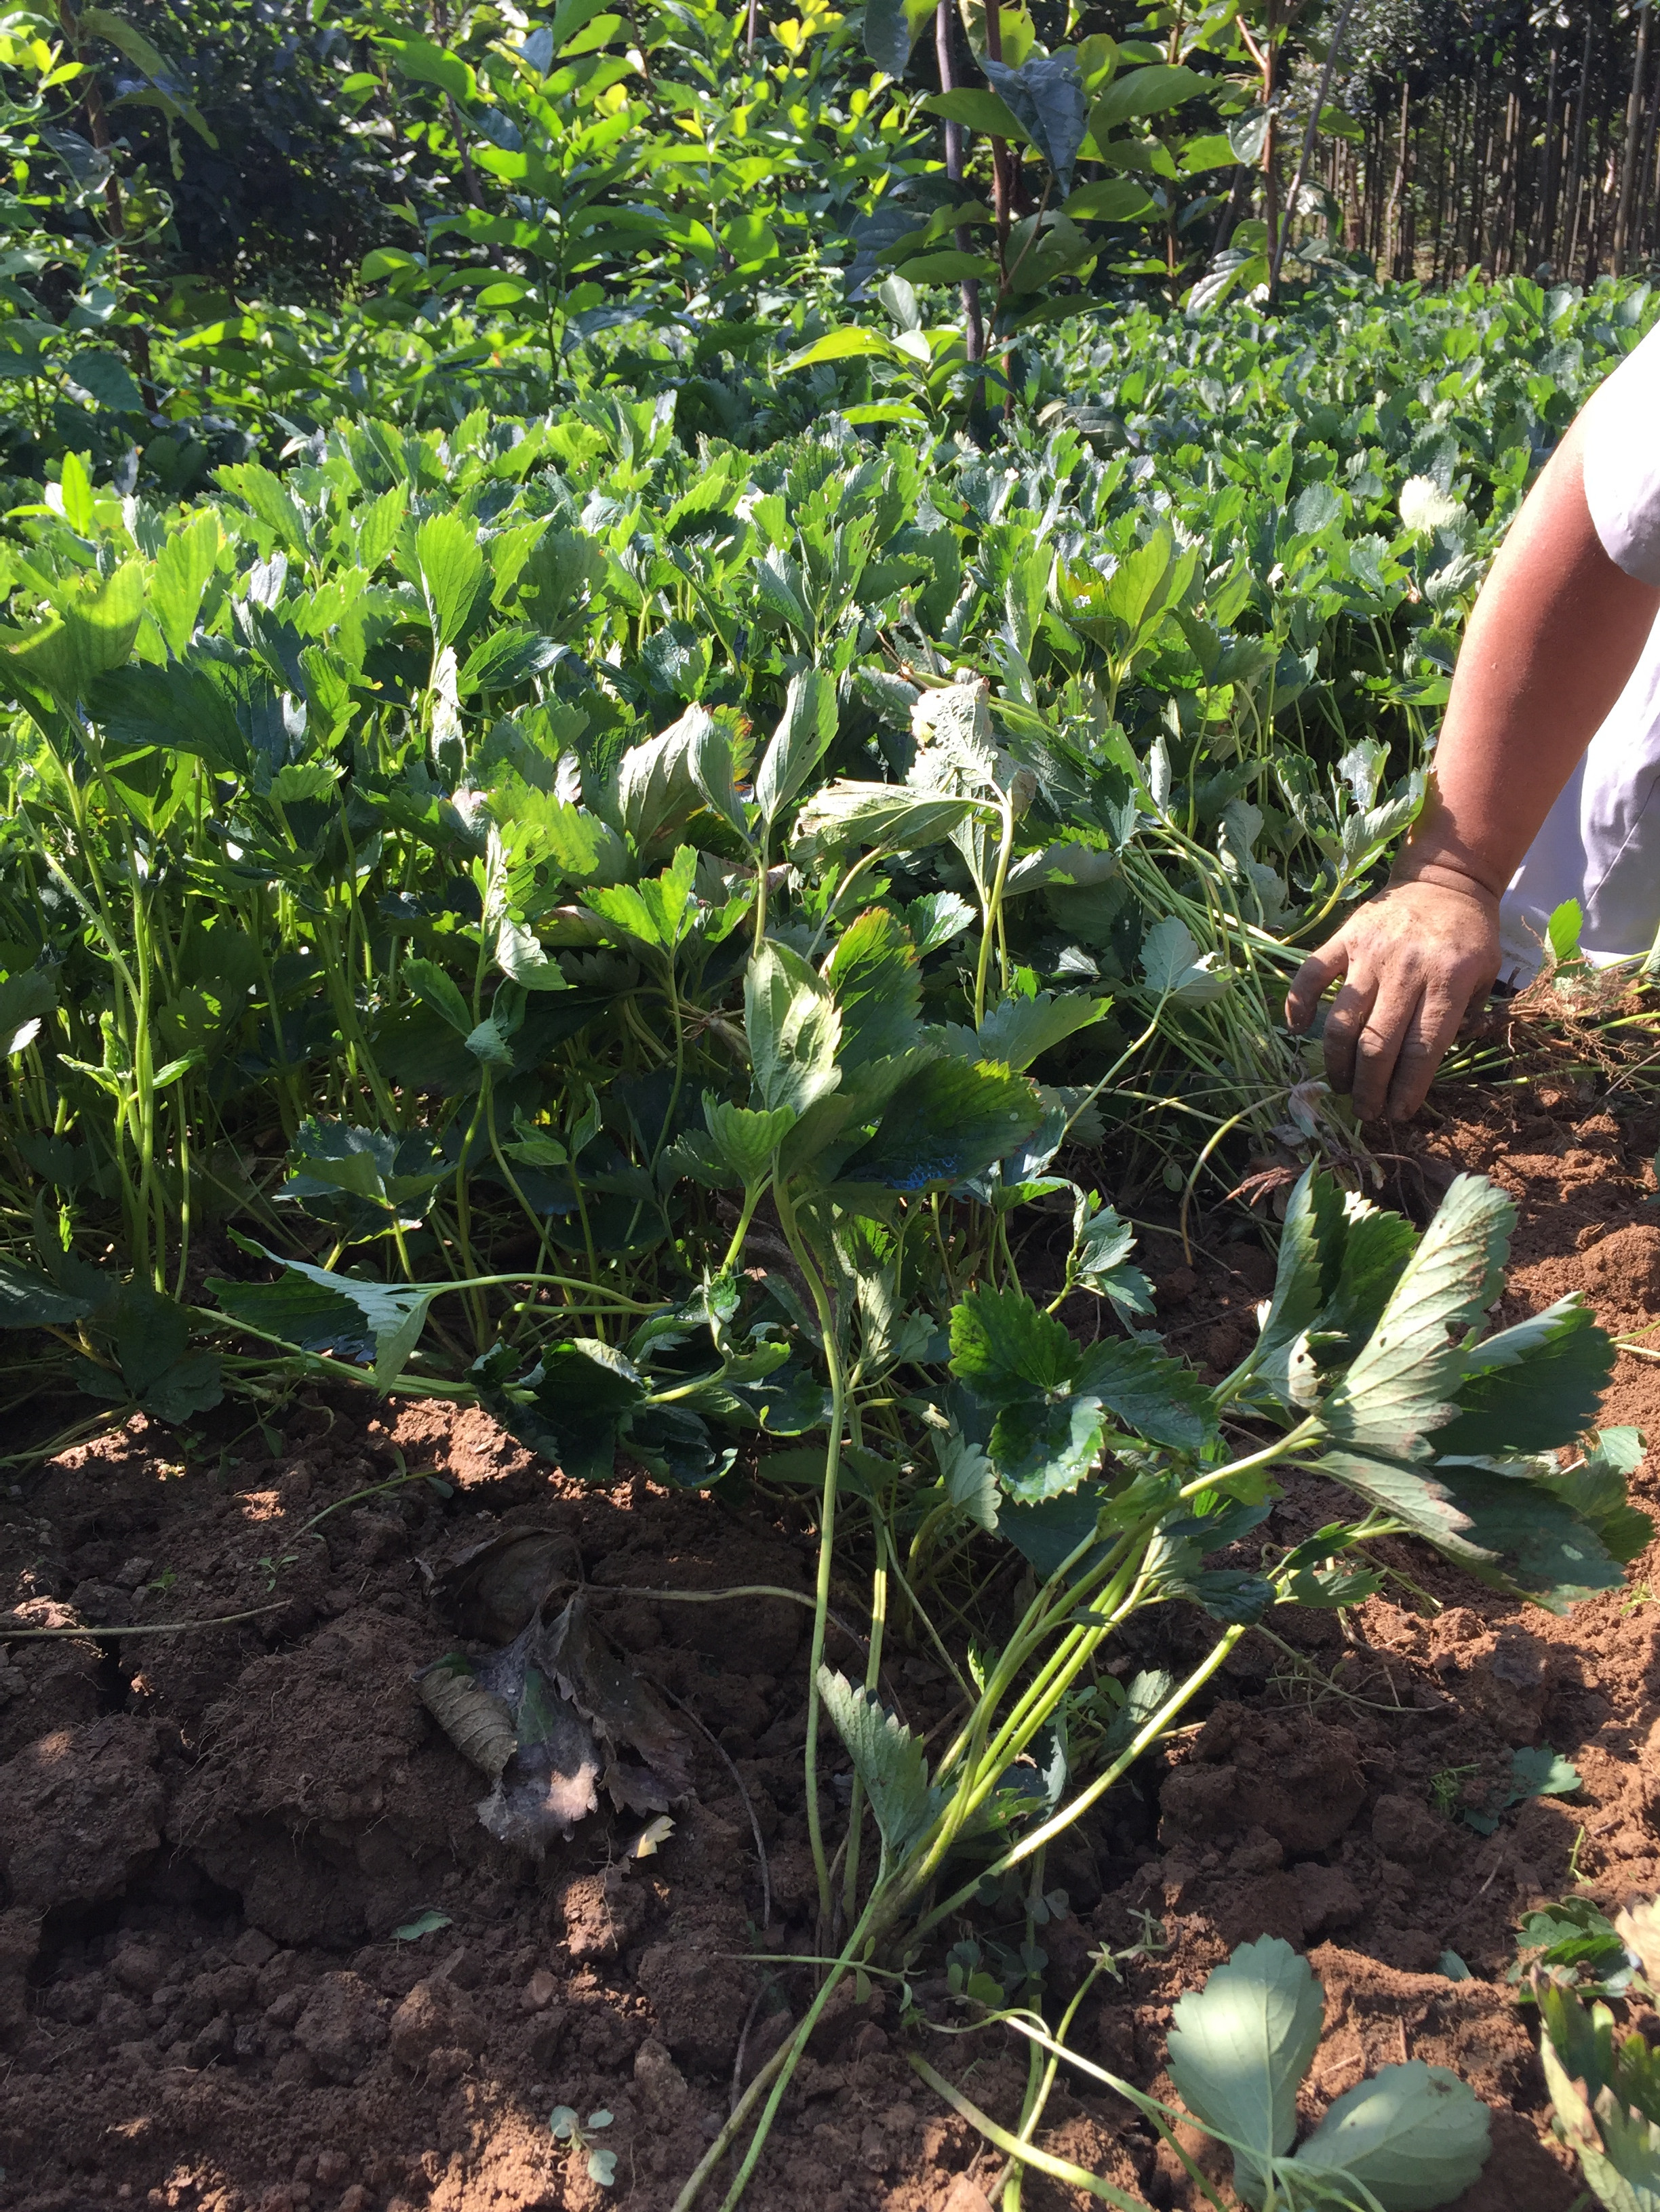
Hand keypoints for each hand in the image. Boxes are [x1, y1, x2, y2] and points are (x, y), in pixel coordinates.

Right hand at [1283, 871, 1501, 1120]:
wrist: (1446, 880)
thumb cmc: (1469, 935)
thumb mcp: (1486, 975)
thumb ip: (1466, 1017)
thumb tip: (1431, 1064)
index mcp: (1447, 981)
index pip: (1422, 1049)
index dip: (1407, 1089)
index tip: (1398, 1113)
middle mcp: (1406, 969)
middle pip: (1378, 1044)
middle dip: (1369, 1088)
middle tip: (1366, 1111)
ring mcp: (1369, 953)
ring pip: (1343, 1021)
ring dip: (1337, 1062)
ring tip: (1341, 1084)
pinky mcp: (1344, 938)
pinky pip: (1311, 975)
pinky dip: (1298, 1004)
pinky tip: (1297, 1028)